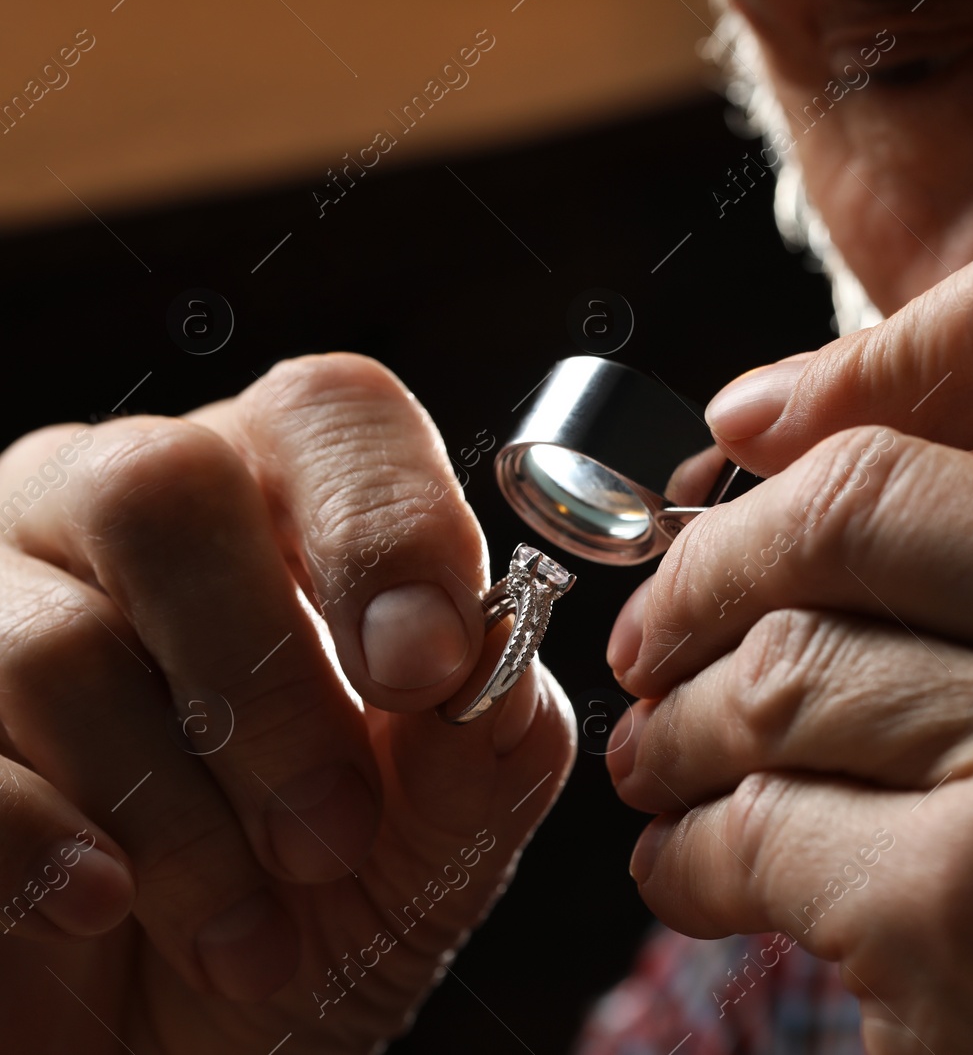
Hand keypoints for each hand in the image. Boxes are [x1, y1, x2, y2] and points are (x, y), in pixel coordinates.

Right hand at [0, 354, 573, 1053]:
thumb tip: (490, 663)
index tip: (426, 667)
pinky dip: (47, 853)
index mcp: (273, 505)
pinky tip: (102, 910)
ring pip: (56, 645)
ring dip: (184, 820)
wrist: (173, 1044)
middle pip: (163, 486)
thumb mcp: (438, 837)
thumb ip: (487, 742)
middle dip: (270, 684)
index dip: (388, 521)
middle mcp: (107, 515)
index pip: (331, 414)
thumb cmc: (313, 909)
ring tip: (251, 934)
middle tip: (331, 834)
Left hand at [605, 237, 972, 1053]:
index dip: (865, 353)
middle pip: (852, 497)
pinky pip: (750, 831)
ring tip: (663, 757)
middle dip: (707, 563)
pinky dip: (688, 854)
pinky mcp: (965, 913)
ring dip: (677, 722)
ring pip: (775, 672)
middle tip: (654, 629)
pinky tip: (696, 871)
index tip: (755, 428)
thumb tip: (785, 432)